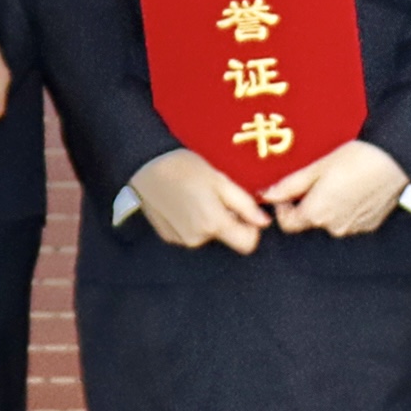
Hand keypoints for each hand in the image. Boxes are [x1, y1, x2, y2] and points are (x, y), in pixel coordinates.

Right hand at [129, 147, 266, 253]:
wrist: (146, 166)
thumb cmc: (185, 168)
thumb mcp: (221, 180)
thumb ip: (245, 205)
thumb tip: (264, 223)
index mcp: (213, 223)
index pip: (247, 245)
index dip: (251, 229)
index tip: (243, 211)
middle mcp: (197, 238)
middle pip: (226, 238)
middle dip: (228, 220)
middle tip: (215, 195)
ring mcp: (181, 240)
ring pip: (208, 236)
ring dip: (209, 220)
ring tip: (197, 196)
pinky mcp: (168, 237)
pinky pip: (191, 234)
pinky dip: (192, 221)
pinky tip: (183, 202)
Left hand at [267, 137, 410, 237]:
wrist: (398, 161)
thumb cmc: (357, 158)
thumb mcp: (318, 166)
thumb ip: (290, 185)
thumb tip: (266, 195)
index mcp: (316, 214)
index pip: (288, 224)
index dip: (283, 208)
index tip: (288, 191)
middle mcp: (333, 227)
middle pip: (310, 221)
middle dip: (308, 203)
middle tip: (316, 178)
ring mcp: (354, 228)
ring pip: (331, 220)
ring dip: (328, 205)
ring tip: (339, 179)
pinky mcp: (370, 224)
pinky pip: (350, 219)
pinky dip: (347, 207)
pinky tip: (355, 187)